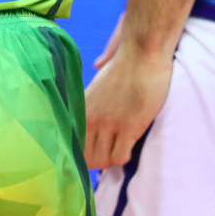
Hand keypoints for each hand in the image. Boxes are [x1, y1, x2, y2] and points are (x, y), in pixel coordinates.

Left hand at [83, 41, 173, 170]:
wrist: (142, 54)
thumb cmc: (124, 67)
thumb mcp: (97, 86)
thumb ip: (90, 103)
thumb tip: (89, 95)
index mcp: (81, 109)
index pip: (72, 145)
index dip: (83, 154)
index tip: (95, 150)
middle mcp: (91, 119)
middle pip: (87, 159)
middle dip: (99, 159)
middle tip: (110, 150)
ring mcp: (109, 124)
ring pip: (103, 161)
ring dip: (112, 158)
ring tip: (121, 147)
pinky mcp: (129, 127)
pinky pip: (120, 158)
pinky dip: (124, 157)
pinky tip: (129, 145)